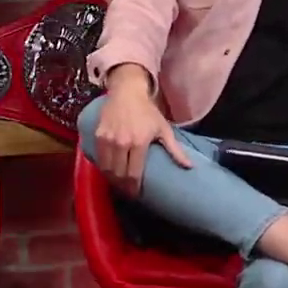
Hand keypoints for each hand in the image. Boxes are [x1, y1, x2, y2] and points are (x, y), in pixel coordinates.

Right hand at [90, 72, 192, 197]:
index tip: (136, 195)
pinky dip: (104, 168)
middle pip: (119, 174)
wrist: (127, 93)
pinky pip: (99, 158)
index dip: (134, 188)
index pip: (134, 173)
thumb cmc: (147, 112)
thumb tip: (189, 167)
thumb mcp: (163, 129)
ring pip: (107, 168)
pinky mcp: (98, 135)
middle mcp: (121, 143)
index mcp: (138, 143)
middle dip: (123, 187)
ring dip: (112, 179)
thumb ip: (175, 150)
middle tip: (127, 192)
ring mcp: (107, 139)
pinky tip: (109, 171)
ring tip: (118, 185)